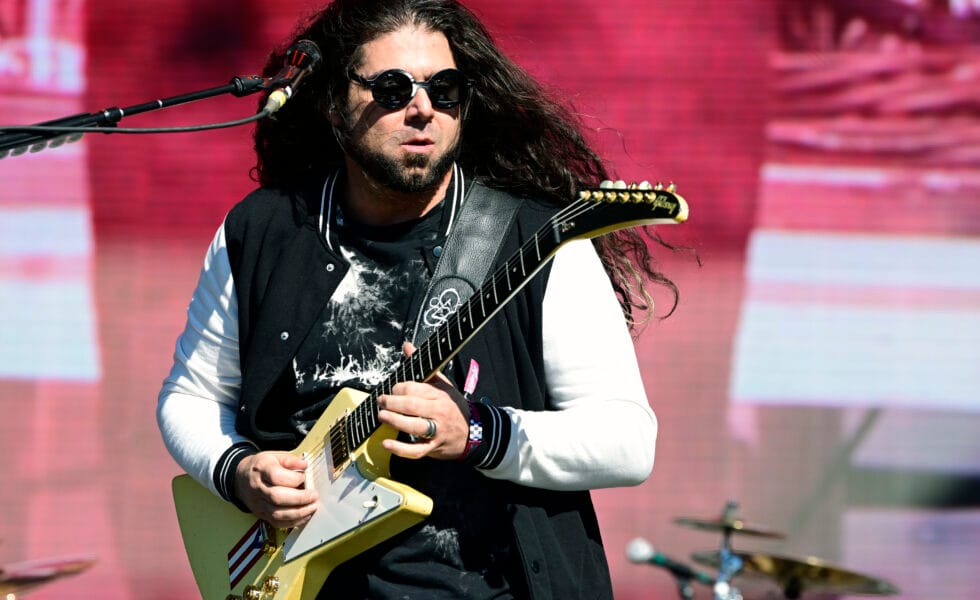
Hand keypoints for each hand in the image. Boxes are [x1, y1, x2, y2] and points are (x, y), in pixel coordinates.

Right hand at [234, 451, 318, 528]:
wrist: (241, 478)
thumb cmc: (262, 466)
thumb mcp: (275, 456)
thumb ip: (290, 460)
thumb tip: (304, 465)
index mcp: (262, 469)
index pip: (276, 476)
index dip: (293, 479)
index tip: (304, 477)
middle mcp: (258, 488)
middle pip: (277, 497)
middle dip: (299, 498)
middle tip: (314, 496)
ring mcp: (258, 503)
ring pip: (277, 513)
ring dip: (298, 513)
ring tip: (312, 507)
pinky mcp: (261, 514)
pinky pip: (276, 522)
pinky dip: (292, 522)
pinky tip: (304, 516)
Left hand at [377, 343, 469, 459]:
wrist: (473, 432)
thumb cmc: (453, 406)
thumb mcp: (443, 384)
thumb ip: (424, 368)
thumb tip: (407, 346)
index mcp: (440, 395)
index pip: (415, 389)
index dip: (399, 388)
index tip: (391, 389)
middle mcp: (439, 412)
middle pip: (412, 406)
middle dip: (392, 402)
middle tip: (381, 401)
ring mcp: (437, 431)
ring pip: (414, 426)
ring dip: (394, 420)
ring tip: (381, 415)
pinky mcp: (433, 447)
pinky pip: (416, 450)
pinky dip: (400, 449)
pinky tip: (387, 443)